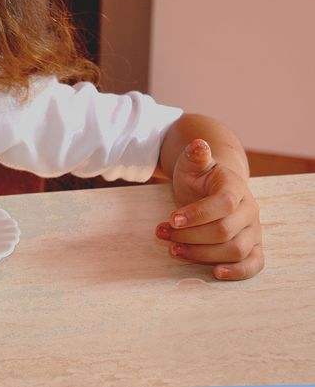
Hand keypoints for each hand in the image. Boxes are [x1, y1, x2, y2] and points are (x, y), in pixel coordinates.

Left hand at [156, 139, 263, 279]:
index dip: (196, 214)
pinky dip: (238, 272)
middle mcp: (249, 210)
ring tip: (174, 249)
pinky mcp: (254, 246)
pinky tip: (216, 273)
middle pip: (224, 231)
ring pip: (235, 250)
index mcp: (235, 187)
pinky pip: (254, 264)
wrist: (214, 187)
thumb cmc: (200, 176)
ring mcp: (254, 230)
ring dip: (202, 254)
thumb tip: (198, 144)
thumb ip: (195, 156)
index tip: (170, 219)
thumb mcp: (193, 163)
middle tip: (162, 234)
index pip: (222, 204)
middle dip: (190, 236)